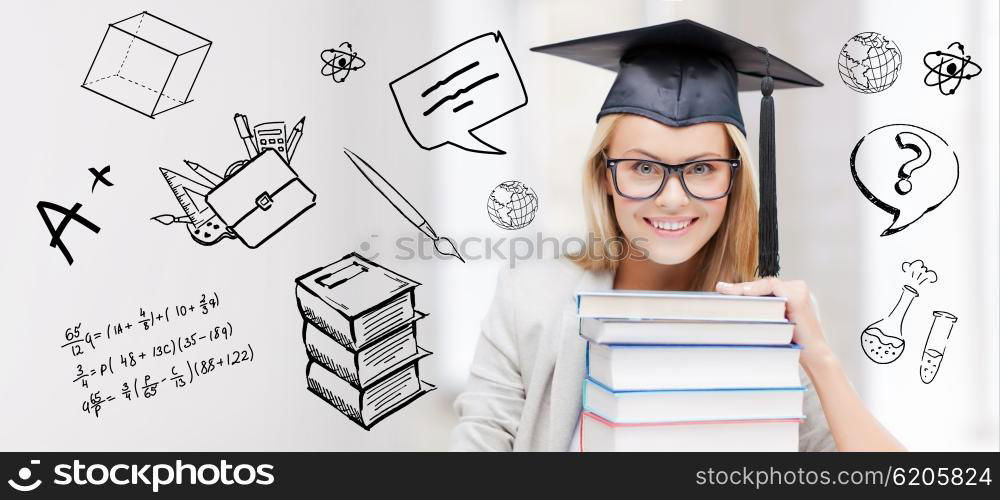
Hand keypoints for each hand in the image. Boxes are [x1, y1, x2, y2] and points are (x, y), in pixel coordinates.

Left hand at [715, 278, 836, 372]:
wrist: (813, 355)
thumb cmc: (792, 342)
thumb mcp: (773, 323)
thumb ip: (761, 312)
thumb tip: (734, 308)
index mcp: (789, 293)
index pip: (761, 288)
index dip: (742, 289)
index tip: (722, 290)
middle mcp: (795, 289)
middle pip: (762, 285)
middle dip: (739, 288)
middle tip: (720, 289)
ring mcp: (798, 290)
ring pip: (766, 285)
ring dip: (745, 288)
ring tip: (727, 291)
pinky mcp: (798, 296)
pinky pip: (774, 288)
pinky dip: (758, 289)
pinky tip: (745, 293)